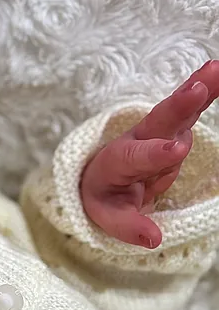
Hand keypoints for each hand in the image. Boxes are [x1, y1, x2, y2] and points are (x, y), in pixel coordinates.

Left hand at [80, 59, 218, 247]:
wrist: (101, 179)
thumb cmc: (104, 197)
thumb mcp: (108, 217)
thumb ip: (129, 227)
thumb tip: (154, 239)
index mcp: (117, 163)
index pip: (136, 157)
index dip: (155, 154)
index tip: (177, 148)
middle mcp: (137, 141)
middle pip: (157, 123)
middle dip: (177, 107)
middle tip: (196, 88)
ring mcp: (156, 133)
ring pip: (177, 111)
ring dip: (197, 89)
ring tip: (216, 70)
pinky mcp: (172, 130)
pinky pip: (189, 110)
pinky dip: (204, 92)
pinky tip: (217, 72)